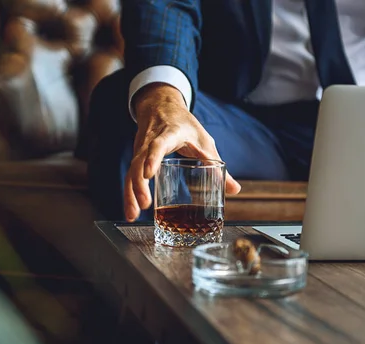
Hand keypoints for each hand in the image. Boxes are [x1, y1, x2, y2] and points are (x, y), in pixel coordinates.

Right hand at [125, 83, 241, 221]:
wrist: (161, 107)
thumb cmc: (184, 125)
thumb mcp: (204, 141)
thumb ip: (217, 166)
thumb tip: (234, 190)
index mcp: (168, 134)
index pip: (157, 146)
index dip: (152, 158)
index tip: (149, 173)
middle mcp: (149, 142)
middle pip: (138, 163)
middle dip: (139, 184)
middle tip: (145, 204)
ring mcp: (140, 151)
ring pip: (130, 172)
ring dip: (130, 195)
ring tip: (132, 216)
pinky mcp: (136, 159)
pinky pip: (130, 177)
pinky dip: (130, 194)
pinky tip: (132, 212)